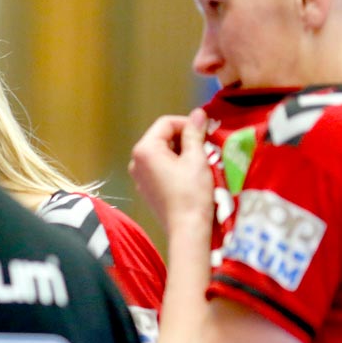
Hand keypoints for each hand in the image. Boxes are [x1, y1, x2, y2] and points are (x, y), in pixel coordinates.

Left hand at [129, 108, 213, 235]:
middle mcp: (136, 161)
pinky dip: (174, 166)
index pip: (166, 123)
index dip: (187, 123)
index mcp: (145, 150)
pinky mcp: (146, 189)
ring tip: (200, 161)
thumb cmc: (192, 192)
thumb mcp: (196, 158)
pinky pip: (159, 168)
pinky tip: (190, 175)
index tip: (205, 132)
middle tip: (205, 147)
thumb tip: (198, 113)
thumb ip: (194, 133)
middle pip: (162, 137)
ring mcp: (139, 177)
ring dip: (181, 152)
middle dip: (184, 138)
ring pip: (162, 153)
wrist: (187, 229)